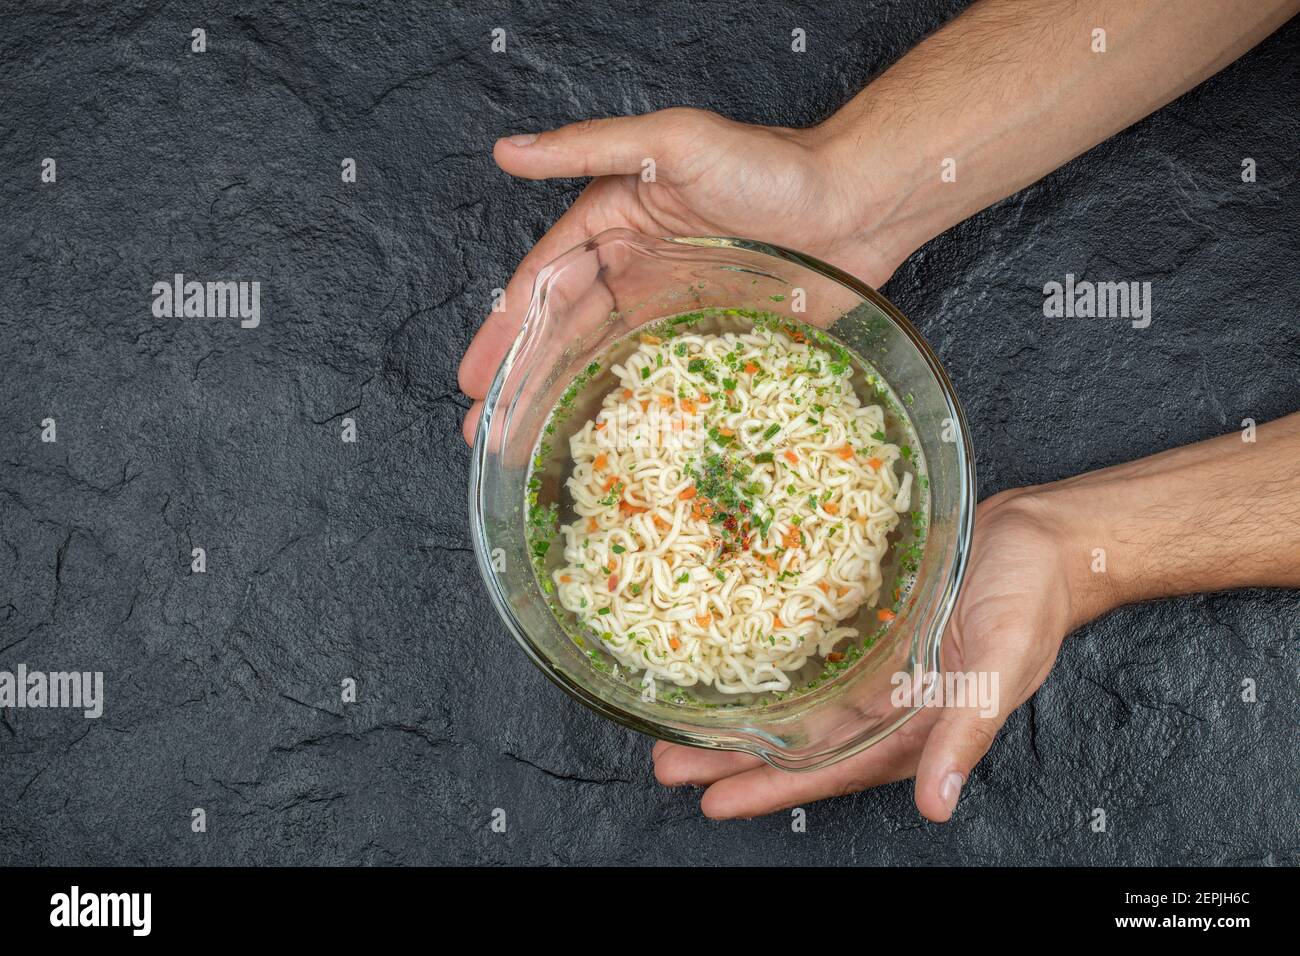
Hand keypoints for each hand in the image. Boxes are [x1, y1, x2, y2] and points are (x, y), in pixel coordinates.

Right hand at [457, 108, 913, 444]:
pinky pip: (658, 379)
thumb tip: (507, 151)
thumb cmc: (768, 165)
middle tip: (485, 434)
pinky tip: (603, 443)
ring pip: (602, 362)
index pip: (543, 284)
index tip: (473, 380)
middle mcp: (634, 269)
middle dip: (520, 382)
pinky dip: (627, 410)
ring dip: (561, 402)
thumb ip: (589, 148)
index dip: (505, 333)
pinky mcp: (710, 340)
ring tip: (524, 450)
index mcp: (614, 224)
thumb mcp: (671, 142)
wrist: (856, 204)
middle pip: (563, 333)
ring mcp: (670, 309)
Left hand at [652, 489, 1091, 821]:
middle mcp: (887, 702)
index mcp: (915, 724)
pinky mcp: (871, 626)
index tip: (712, 803)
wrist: (1041, 538)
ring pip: (798, 704)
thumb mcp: (1000, 664)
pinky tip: (738, 669)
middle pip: (800, 744)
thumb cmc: (1030, 598)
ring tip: (680, 727)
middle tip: (668, 764)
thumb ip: (965, 733)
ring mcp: (876, 665)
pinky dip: (776, 669)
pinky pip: (815, 657)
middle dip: (734, 760)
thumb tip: (935, 805)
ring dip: (744, 718)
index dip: (771, 789)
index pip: (831, 769)